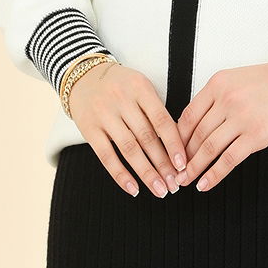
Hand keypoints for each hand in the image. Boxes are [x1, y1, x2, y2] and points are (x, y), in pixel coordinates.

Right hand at [68, 61, 187, 199]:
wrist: (83, 77)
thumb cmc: (120, 85)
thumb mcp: (140, 87)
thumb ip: (155, 111)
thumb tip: (176, 146)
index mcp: (140, 88)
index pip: (162, 120)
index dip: (174, 144)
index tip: (183, 165)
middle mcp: (122, 100)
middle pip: (147, 138)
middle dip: (163, 164)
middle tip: (175, 184)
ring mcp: (104, 115)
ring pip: (129, 149)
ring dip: (146, 173)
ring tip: (160, 189)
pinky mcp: (89, 129)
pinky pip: (106, 156)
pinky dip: (120, 175)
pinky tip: (133, 188)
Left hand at [173, 51, 267, 192]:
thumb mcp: (236, 79)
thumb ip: (216, 98)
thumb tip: (198, 125)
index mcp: (217, 84)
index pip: (188, 115)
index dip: (176, 137)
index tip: (171, 150)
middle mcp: (226, 100)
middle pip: (195, 134)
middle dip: (182, 157)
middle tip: (175, 170)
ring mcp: (241, 119)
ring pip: (208, 149)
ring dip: (194, 168)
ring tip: (185, 180)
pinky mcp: (256, 136)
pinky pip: (228, 159)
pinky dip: (213, 175)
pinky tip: (205, 184)